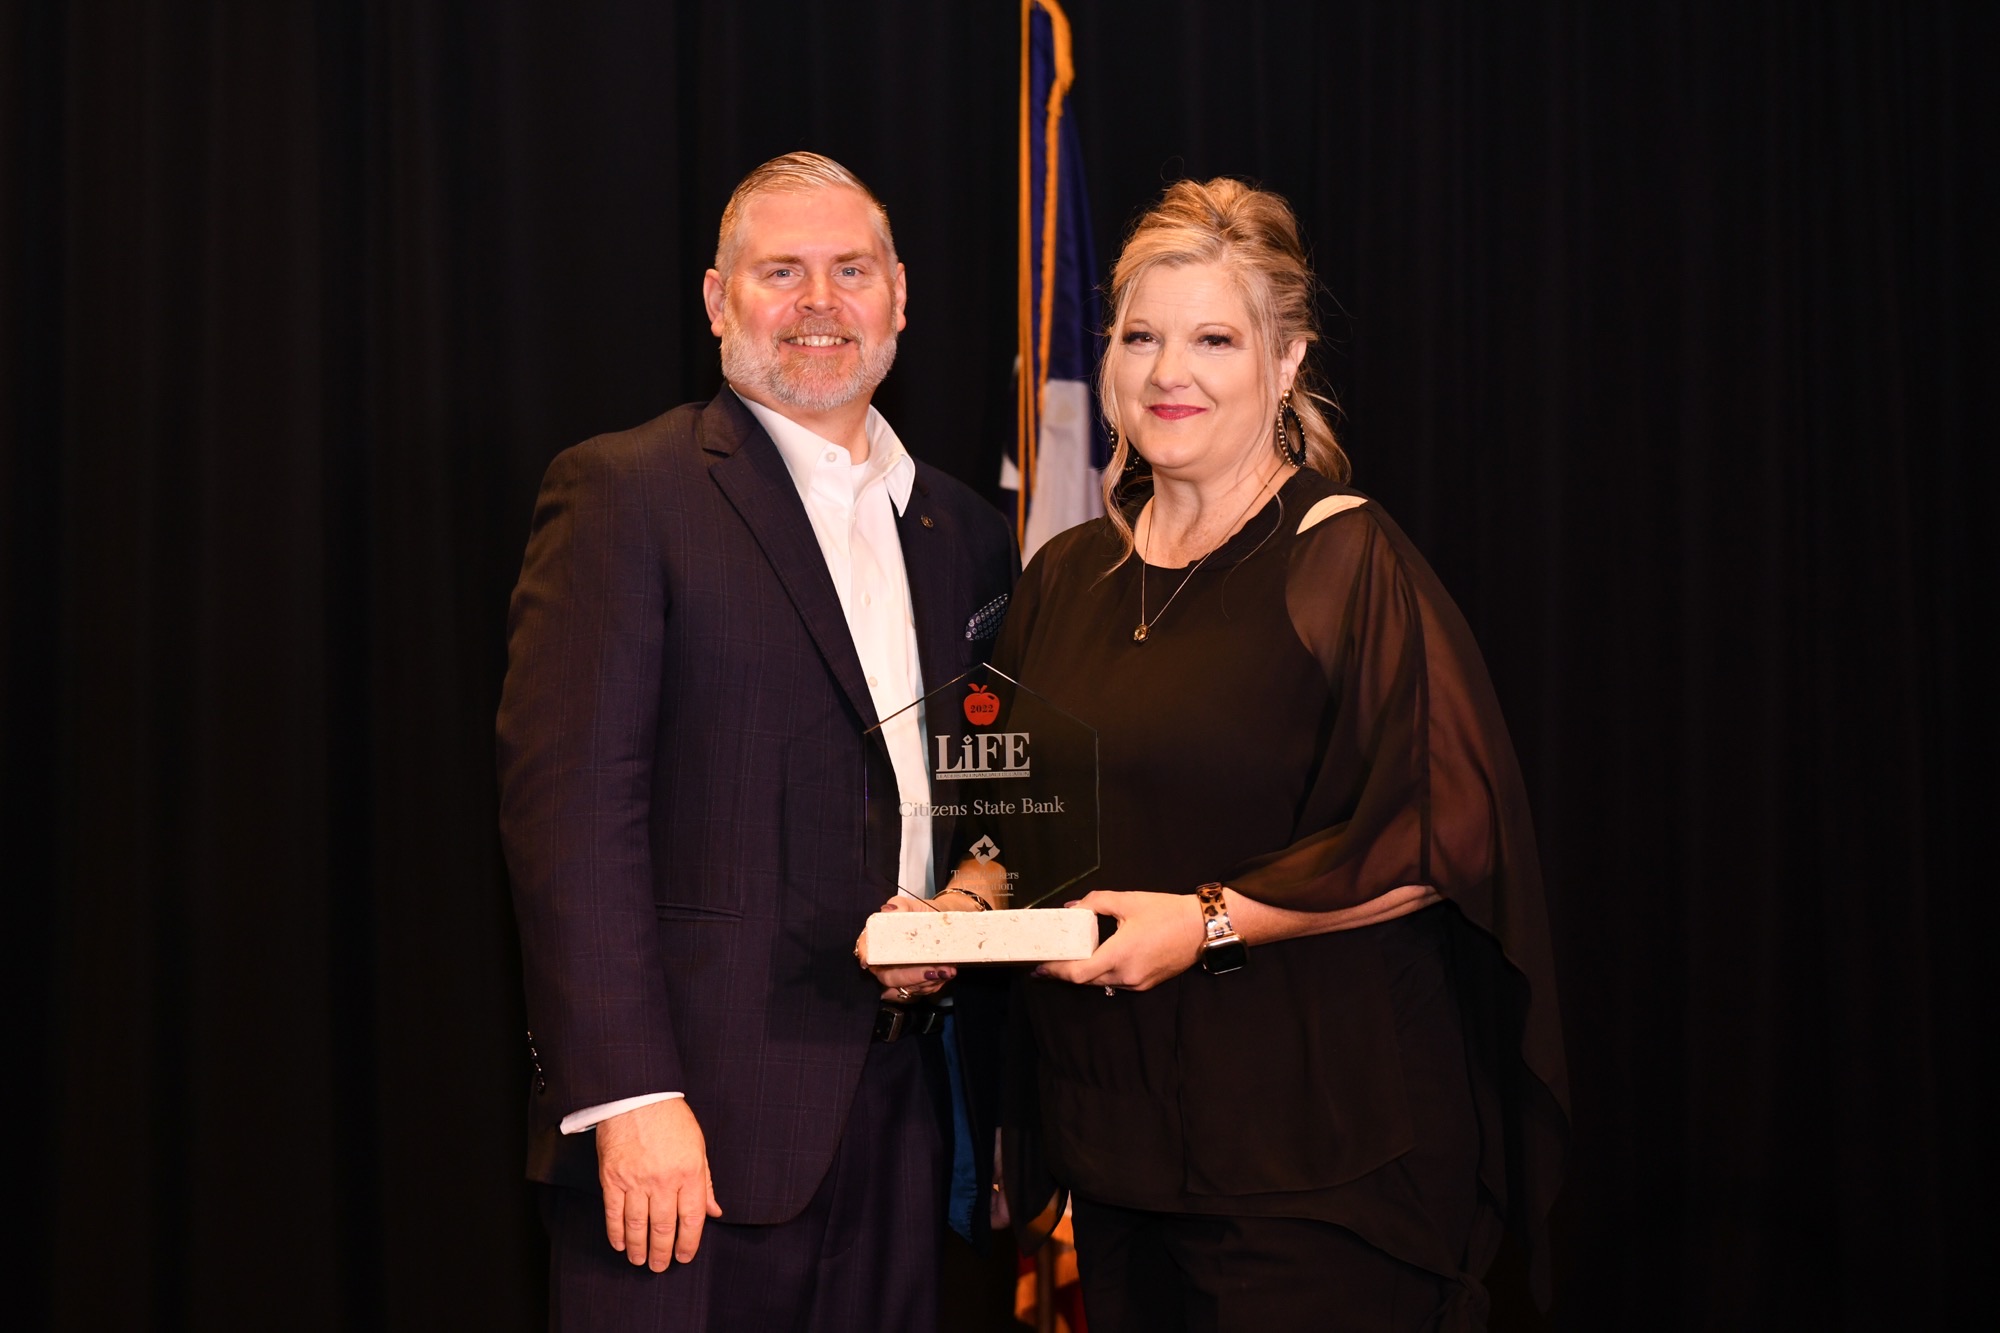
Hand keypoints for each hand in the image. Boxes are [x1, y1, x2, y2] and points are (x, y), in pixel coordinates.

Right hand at [596, 1097, 723, 1270]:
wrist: (636, 1096)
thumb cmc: (671, 1118)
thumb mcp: (698, 1146)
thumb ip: (705, 1182)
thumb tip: (714, 1211)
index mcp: (689, 1172)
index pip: (692, 1219)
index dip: (689, 1243)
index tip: (685, 1256)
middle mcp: (663, 1180)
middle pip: (663, 1227)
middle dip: (662, 1252)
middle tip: (660, 1266)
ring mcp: (636, 1180)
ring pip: (638, 1225)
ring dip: (639, 1248)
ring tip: (640, 1260)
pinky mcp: (612, 1178)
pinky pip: (614, 1213)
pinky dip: (616, 1232)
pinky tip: (621, 1244)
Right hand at [855, 895, 957, 1000]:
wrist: (941, 920)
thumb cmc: (920, 913)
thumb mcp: (910, 905)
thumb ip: (899, 905)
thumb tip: (889, 910)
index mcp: (879, 942)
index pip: (866, 952)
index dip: (868, 957)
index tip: (874, 961)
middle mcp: (885, 962)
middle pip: (889, 977)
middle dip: (911, 977)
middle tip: (932, 970)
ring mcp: (900, 975)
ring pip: (907, 988)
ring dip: (928, 982)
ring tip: (947, 970)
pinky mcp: (915, 983)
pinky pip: (921, 990)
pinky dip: (935, 984)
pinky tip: (946, 973)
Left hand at [1035, 890, 1203, 991]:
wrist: (1202, 927)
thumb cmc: (1166, 912)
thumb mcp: (1127, 901)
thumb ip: (1095, 902)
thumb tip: (1073, 908)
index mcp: (1120, 955)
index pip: (1079, 973)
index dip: (1056, 972)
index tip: (1039, 968)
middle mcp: (1126, 975)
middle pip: (1086, 980)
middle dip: (1066, 972)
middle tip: (1048, 962)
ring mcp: (1137, 982)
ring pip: (1101, 983)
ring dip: (1084, 973)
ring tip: (1069, 959)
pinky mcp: (1146, 983)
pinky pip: (1116, 982)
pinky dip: (1102, 973)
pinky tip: (1097, 959)